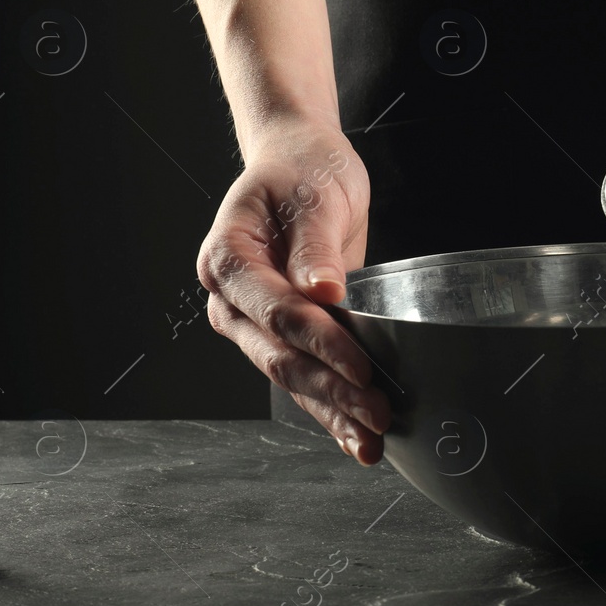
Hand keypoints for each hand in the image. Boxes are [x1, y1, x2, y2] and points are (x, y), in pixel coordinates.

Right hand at [196, 119, 385, 464]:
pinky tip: (356, 438)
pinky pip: (304, 378)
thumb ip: (315, 246)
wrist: (300, 164)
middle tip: (378, 412)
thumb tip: (323, 291)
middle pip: (281, 356)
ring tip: (371, 441)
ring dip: (332, 412)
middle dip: (332, 389)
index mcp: (228, 260)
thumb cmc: (303, 173)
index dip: (321, 342)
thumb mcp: (314, 196)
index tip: (361, 365)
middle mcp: (232, 301)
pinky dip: (330, 410)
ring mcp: (253, 324)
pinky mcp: (282, 336)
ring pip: (292, 377)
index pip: (277, 312)